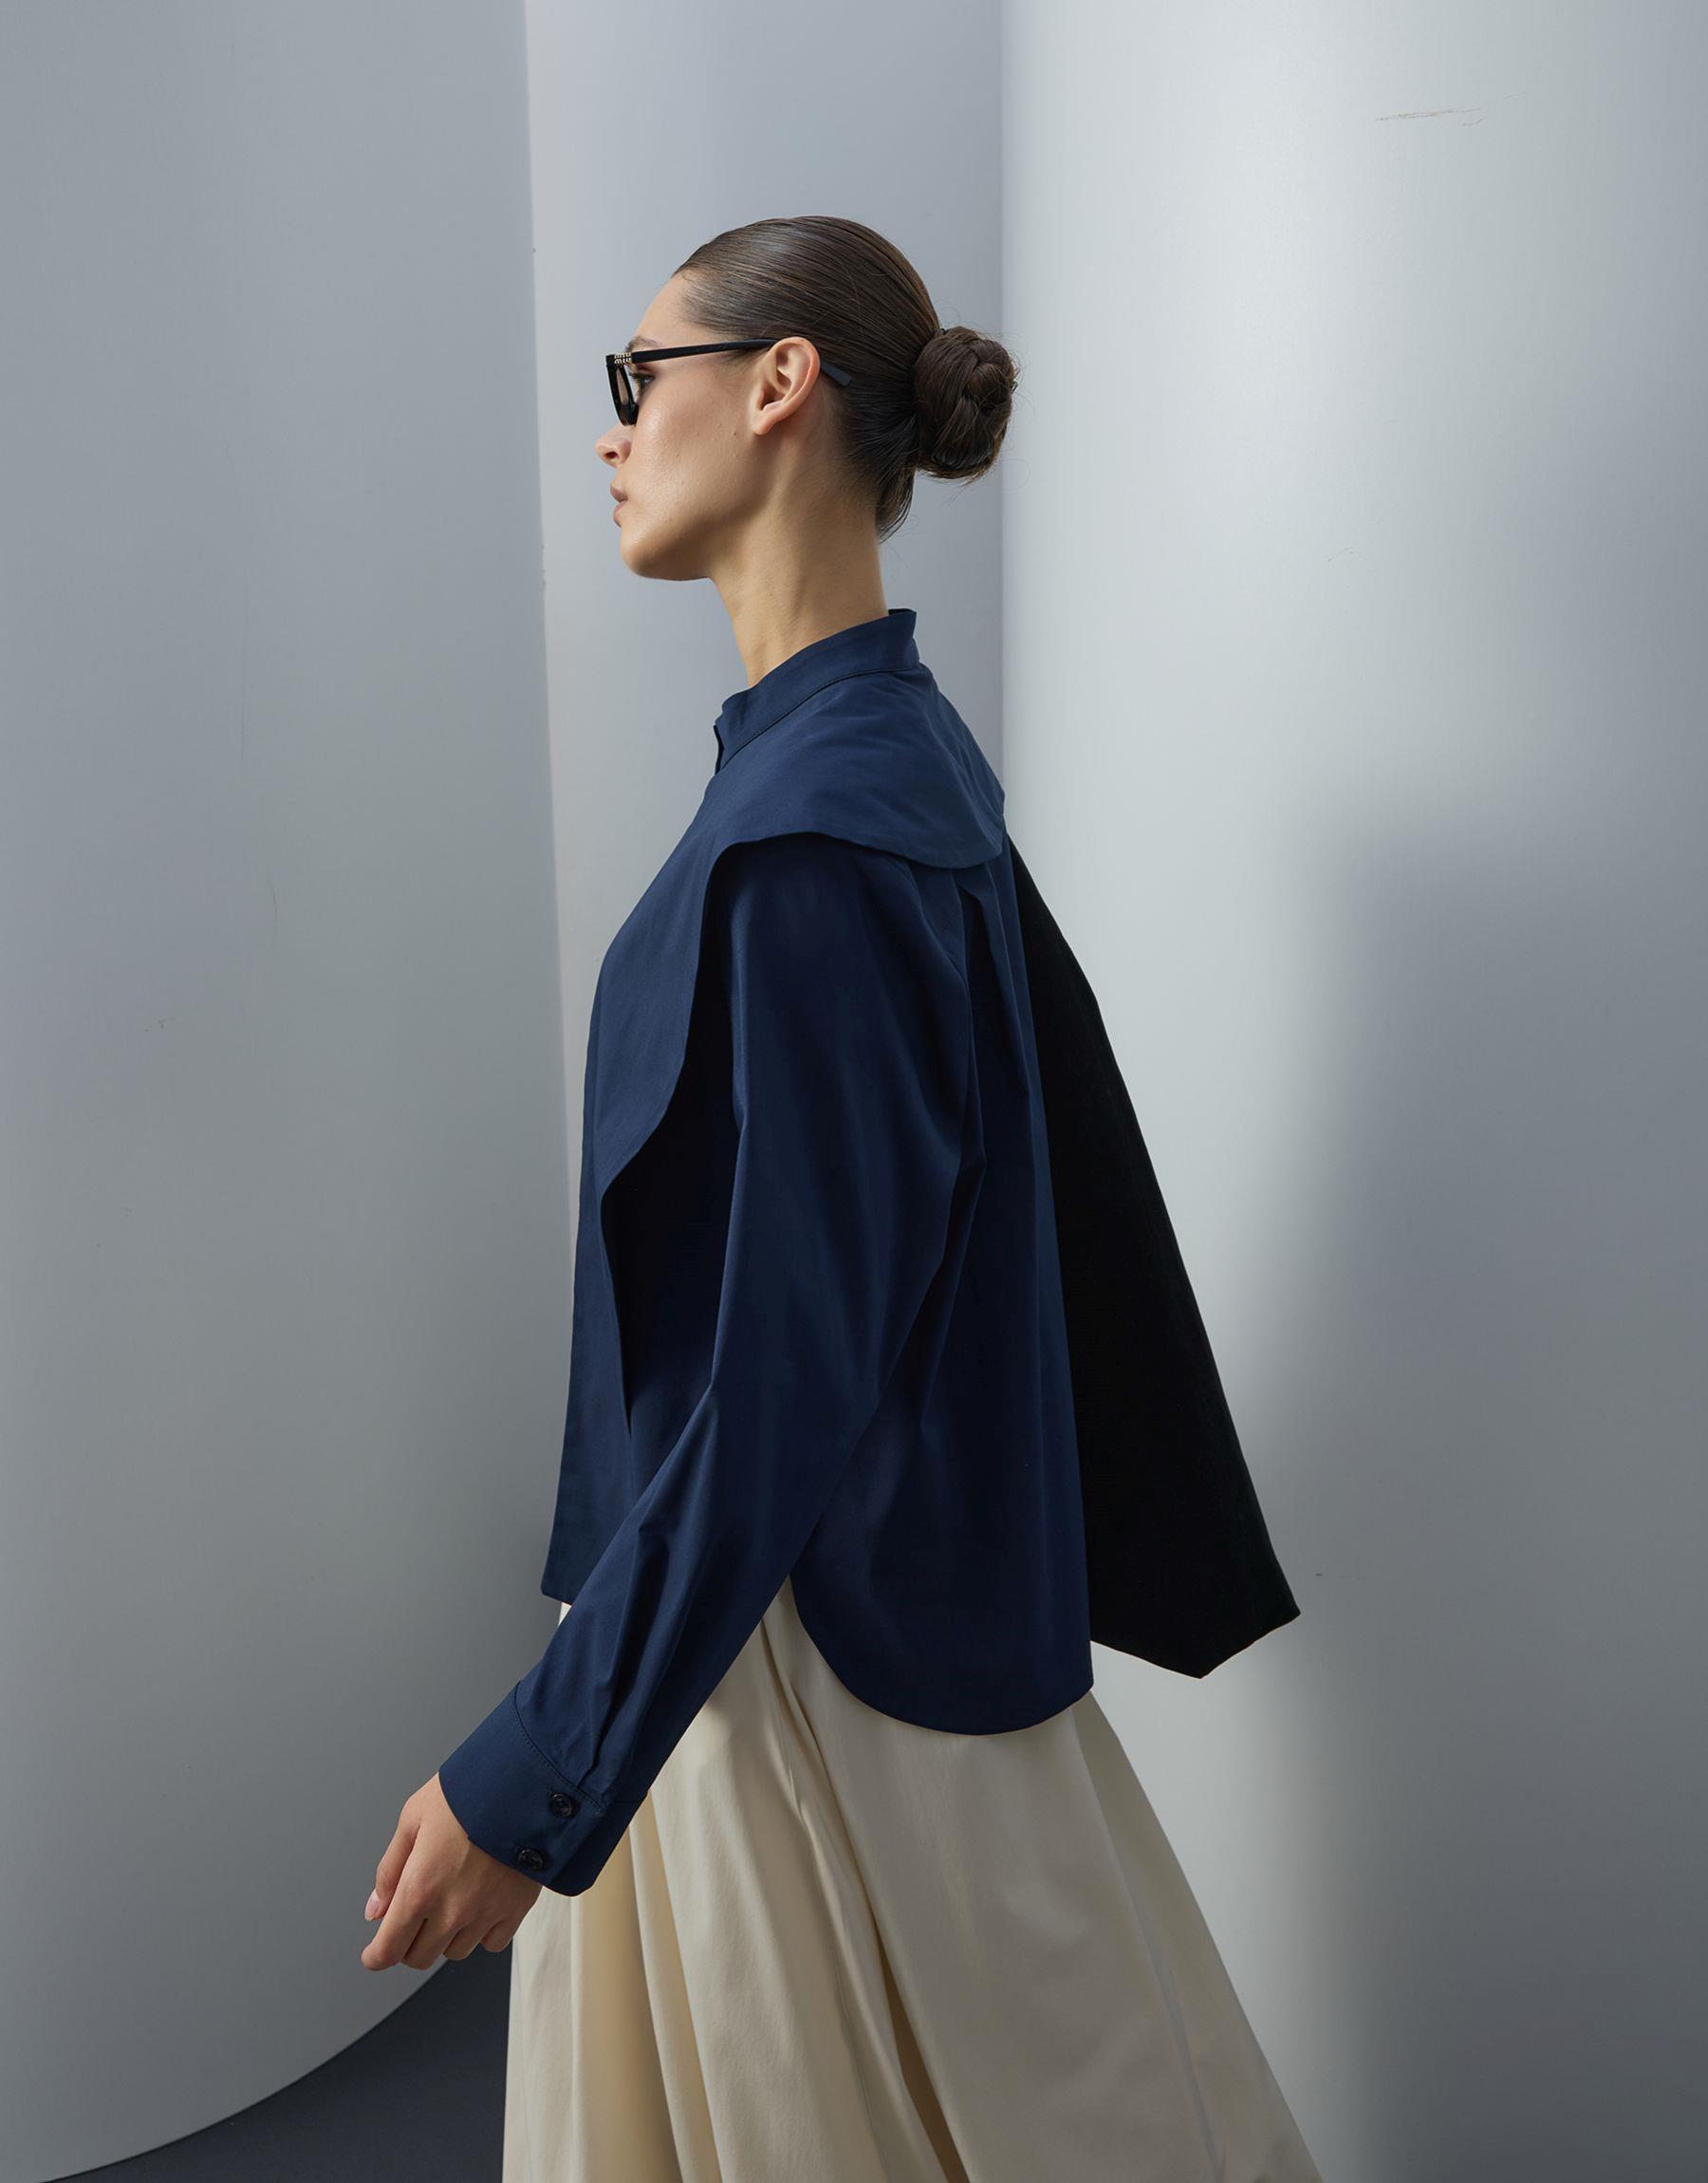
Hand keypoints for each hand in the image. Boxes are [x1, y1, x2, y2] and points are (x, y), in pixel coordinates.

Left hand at [360, 1772, 542, 1970]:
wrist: (525, 1782)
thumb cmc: (468, 1792)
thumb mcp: (413, 1817)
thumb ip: (390, 1869)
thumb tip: (376, 1909)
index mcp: (419, 1888)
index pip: (389, 1949)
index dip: (375, 1957)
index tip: (374, 1954)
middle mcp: (452, 1910)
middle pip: (419, 1958)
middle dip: (407, 1944)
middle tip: (411, 1919)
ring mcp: (486, 1913)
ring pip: (455, 1952)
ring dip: (445, 1937)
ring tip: (449, 1902)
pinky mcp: (516, 1909)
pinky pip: (492, 1943)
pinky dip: (482, 1932)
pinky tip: (479, 1905)